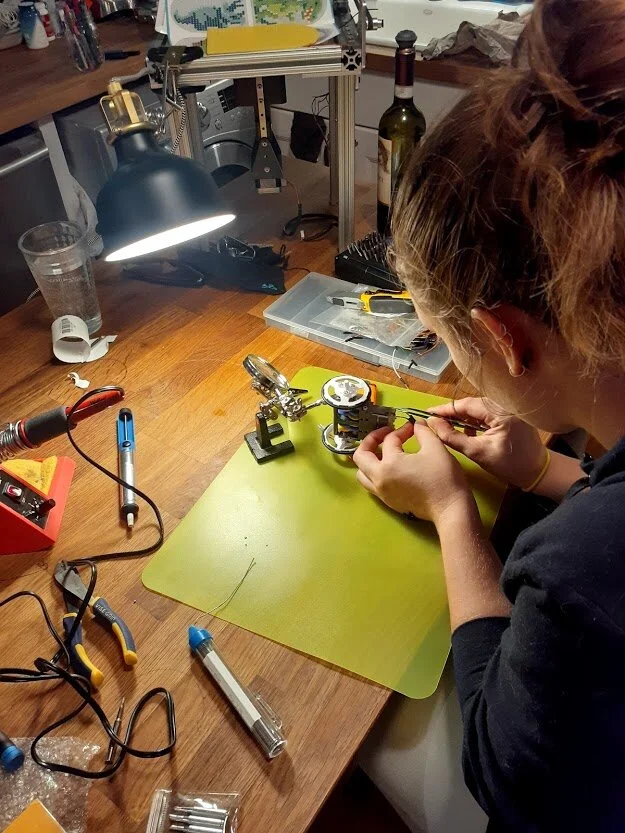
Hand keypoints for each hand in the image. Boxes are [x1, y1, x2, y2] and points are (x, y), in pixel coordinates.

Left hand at [352, 420, 475, 524]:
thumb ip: (423, 432)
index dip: (402, 430)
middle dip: (371, 441)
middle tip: (384, 434)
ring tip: (382, 452)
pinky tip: (389, 469)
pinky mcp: (389, 501)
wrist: (450, 508)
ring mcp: (382, 492)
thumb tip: (416, 424)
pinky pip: (372, 485)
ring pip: (362, 473)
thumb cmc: (443, 477)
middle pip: (361, 456)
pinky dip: (374, 474)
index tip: (412, 427)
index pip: (390, 440)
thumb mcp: (435, 448)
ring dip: (368, 460)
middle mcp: (379, 479)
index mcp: (389, 464)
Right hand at [427, 398, 545, 489]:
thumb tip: (432, 424)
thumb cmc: (510, 465)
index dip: (445, 409)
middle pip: (471, 405)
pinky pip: (486, 414)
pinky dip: (474, 421)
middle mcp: (505, 405)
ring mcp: (508, 409)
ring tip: (448, 428)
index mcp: (500, 412)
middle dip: (452, 413)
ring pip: (477, 409)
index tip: (428, 413)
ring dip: (463, 418)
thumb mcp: (477, 453)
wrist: (538, 472)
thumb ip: (453, 437)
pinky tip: (467, 432)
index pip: (466, 405)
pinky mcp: (509, 415)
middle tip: (434, 422)